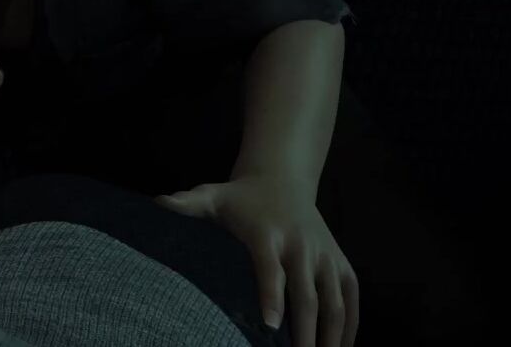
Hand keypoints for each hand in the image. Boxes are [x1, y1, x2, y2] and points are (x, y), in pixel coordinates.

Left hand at [155, 174, 357, 346]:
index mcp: (267, 235)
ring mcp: (325, 255)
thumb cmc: (241, 198)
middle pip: (307, 295)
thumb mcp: (214, 196)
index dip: (271, 297)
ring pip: (335, 301)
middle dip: (304, 333)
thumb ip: (188, 203)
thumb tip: (159, 203)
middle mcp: (301, 245)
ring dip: (332, 336)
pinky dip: (350, 325)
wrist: (282, 180)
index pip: (270, 268)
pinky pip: (351, 297)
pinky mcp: (340, 261)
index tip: (269, 326)